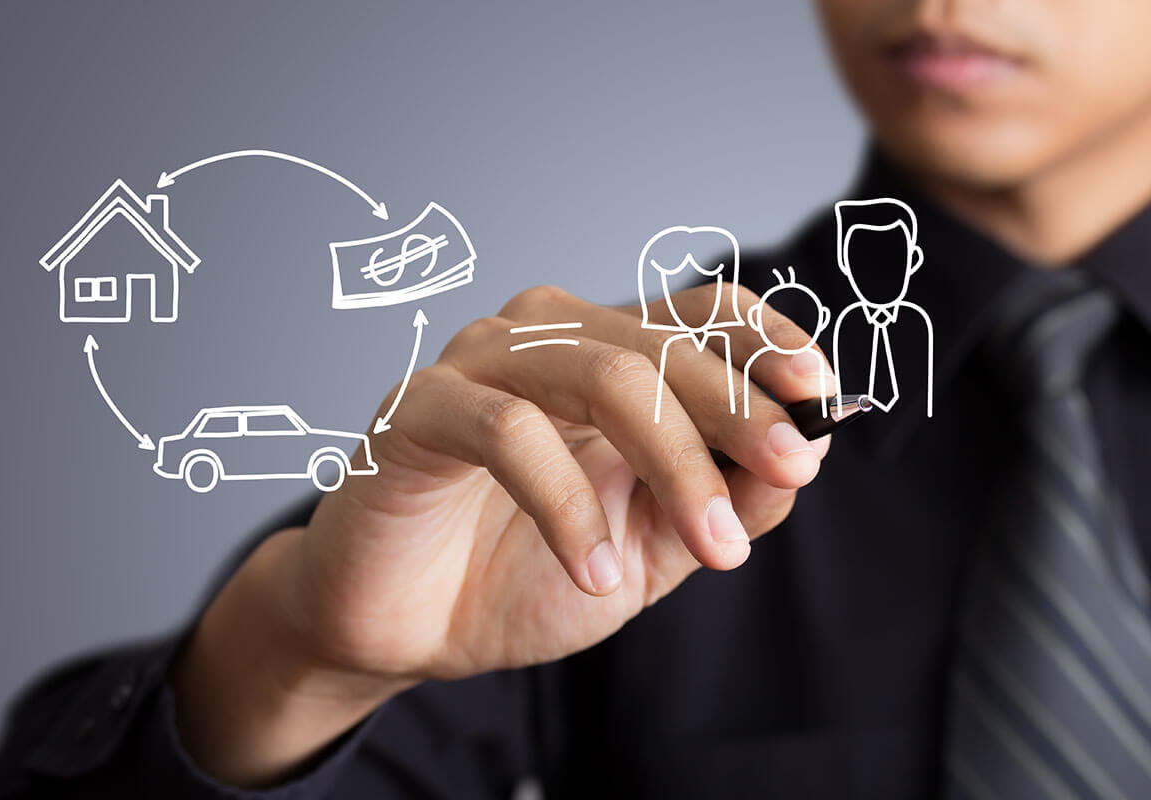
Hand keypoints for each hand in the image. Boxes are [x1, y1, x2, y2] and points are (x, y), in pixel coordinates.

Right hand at [173, 283, 830, 784]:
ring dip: (674, 461)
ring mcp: (478, 365)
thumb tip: (807, 453)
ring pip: (601, 374)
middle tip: (792, 471)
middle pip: (662, 342)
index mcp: (606, 357)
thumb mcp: (651, 548)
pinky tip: (593, 572)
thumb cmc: (525, 572)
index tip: (822, 397)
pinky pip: (507, 432)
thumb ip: (724, 499)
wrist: (410, 626)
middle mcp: (545, 340)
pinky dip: (565, 504)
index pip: (702, 313)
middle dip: (739, 411)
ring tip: (714, 546)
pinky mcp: (417, 409)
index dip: (767, 342)